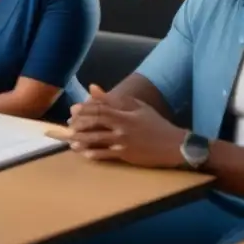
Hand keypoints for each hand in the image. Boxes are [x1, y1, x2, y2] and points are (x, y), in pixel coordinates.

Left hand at [58, 85, 185, 168]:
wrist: (174, 144)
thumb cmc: (155, 123)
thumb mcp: (137, 107)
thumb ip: (114, 98)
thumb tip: (92, 87)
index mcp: (125, 114)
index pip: (100, 109)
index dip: (84, 109)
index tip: (73, 110)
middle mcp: (122, 127)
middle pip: (96, 123)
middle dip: (80, 124)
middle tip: (70, 126)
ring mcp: (124, 142)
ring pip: (98, 140)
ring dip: (83, 140)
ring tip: (72, 141)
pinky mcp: (127, 155)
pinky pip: (107, 155)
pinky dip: (95, 154)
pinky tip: (86, 154)